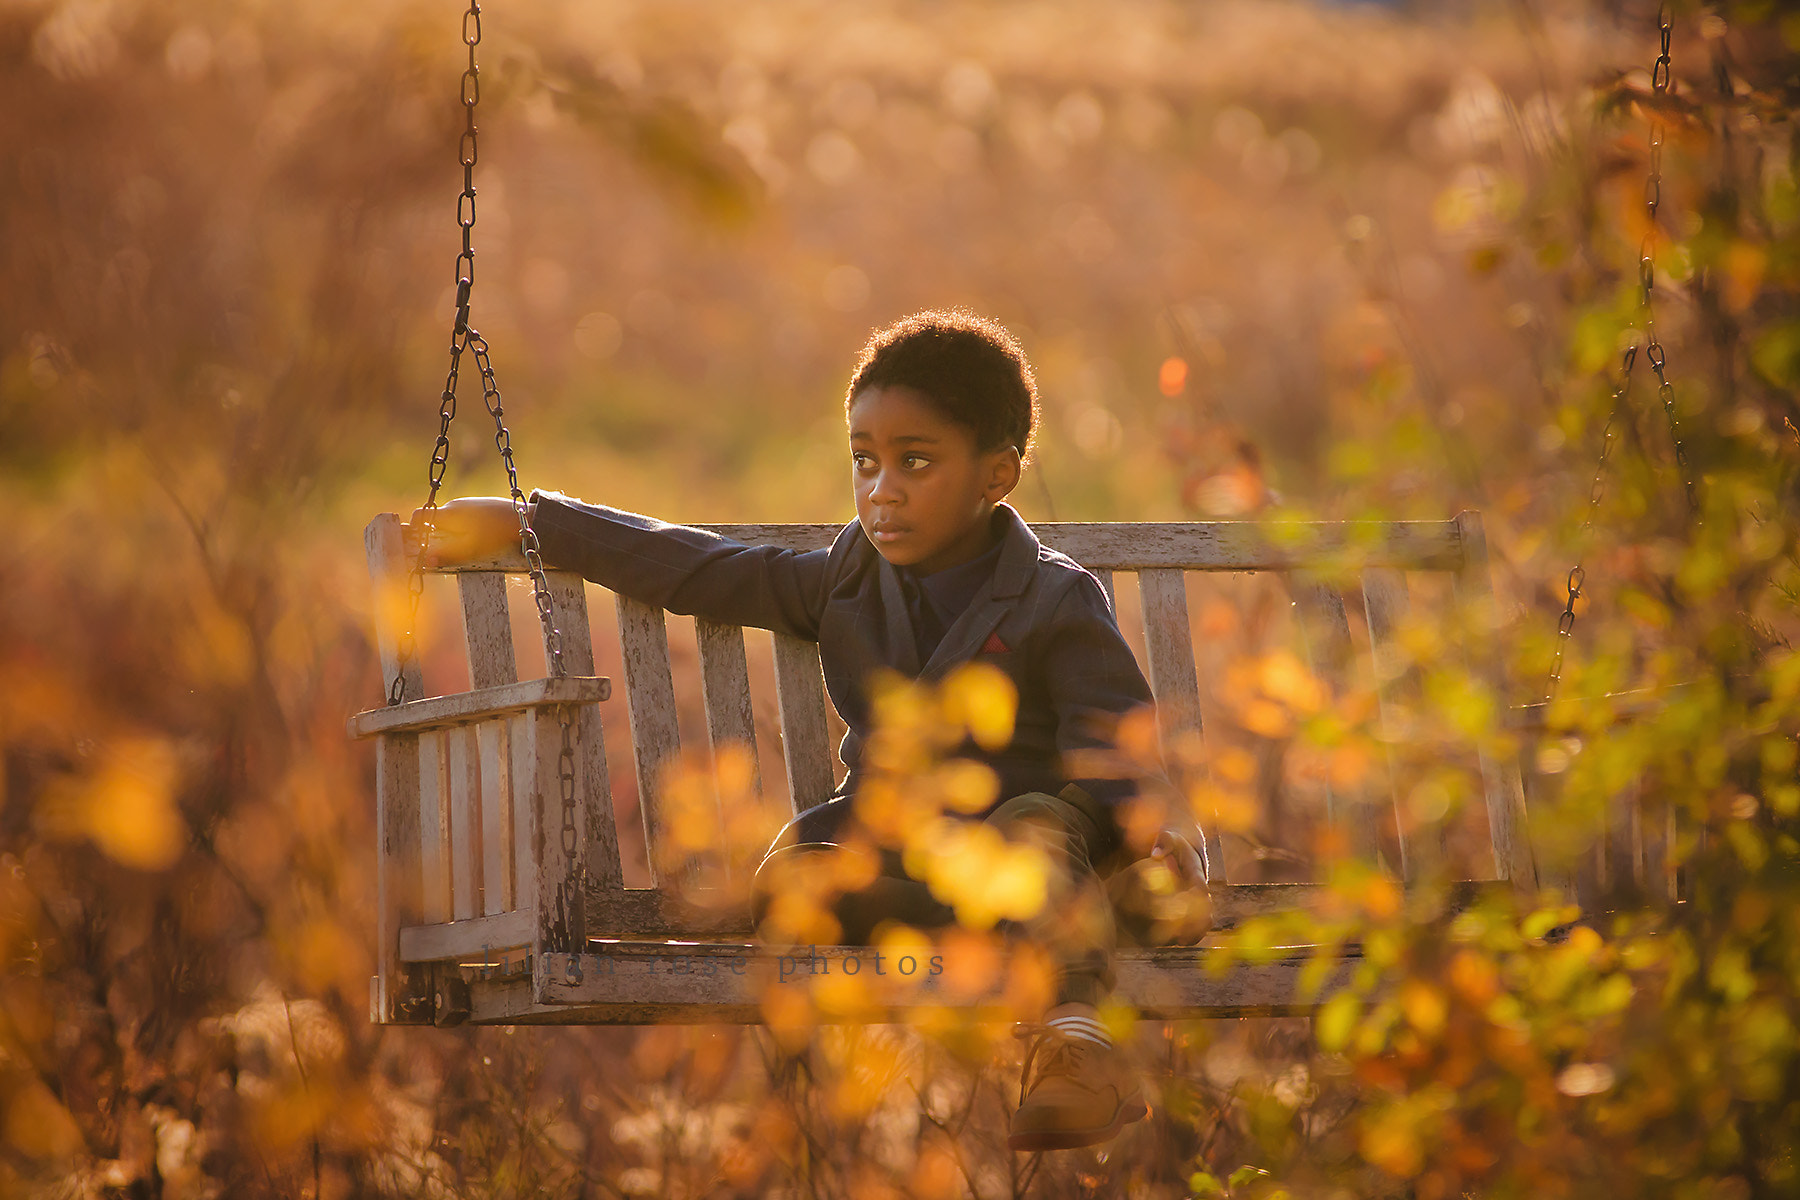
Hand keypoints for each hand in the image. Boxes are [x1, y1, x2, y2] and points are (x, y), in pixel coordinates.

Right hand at [410, 496, 532, 567]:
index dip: (414, 528)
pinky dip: (462, 527)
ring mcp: (466, 503)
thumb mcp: (471, 549)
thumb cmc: (495, 534)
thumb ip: (448, 555)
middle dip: (435, 535)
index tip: (418, 542)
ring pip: (449, 519)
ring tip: (464, 544)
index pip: (419, 515)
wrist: (521, 518)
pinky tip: (476, 536)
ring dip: (450, 532)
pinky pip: (461, 516)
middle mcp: (454, 505)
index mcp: (448, 514)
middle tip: (444, 550)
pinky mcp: (476, 505)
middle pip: (434, 519)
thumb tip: (426, 561)